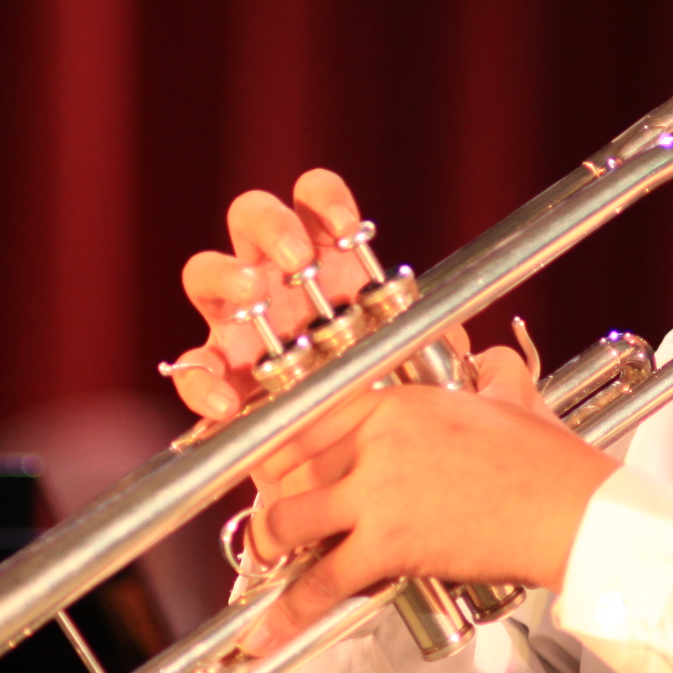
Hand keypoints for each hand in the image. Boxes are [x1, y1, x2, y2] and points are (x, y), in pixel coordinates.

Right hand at [166, 169, 471, 421]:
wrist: (347, 473)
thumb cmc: (382, 402)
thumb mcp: (420, 368)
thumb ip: (443, 350)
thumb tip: (479, 355)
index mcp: (323, 262)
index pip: (313, 201)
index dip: (324, 199)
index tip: (350, 230)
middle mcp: (275, 280)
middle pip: (251, 216)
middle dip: (272, 226)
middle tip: (298, 261)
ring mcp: (238, 323)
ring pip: (206, 274)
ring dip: (226, 276)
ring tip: (253, 296)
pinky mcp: (218, 376)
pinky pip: (193, 367)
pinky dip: (201, 380)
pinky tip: (227, 402)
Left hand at [247, 353, 620, 652]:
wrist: (571, 510)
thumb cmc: (546, 459)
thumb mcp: (502, 398)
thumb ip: (480, 379)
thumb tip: (489, 362)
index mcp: (396, 402)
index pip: (307, 417)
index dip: (278, 449)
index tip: (269, 468)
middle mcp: (377, 440)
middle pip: (290, 469)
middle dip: (272, 497)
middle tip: (274, 519)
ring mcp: (379, 493)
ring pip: (290, 520)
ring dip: (271, 545)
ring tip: (272, 561)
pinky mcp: (389, 544)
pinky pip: (323, 581)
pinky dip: (290, 611)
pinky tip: (268, 632)